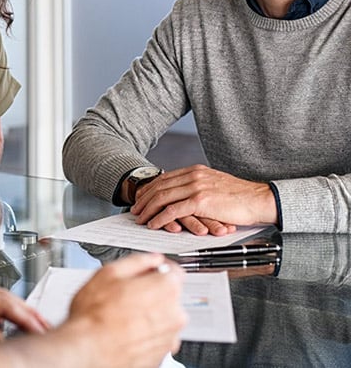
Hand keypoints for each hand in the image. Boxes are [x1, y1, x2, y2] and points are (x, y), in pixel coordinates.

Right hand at [65, 253, 186, 366]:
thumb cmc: (94, 315)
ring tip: (122, 314)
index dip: (157, 268)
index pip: (174, 271)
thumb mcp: (109, 272)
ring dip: (149, 313)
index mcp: (165, 288)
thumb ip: (137, 261)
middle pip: (168, 295)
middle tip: (126, 294)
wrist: (88, 349)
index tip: (148, 270)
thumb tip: (150, 259)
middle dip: (151, 292)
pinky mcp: (161, 355)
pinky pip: (157, 337)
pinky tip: (125, 329)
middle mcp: (174, 314)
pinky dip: (146, 332)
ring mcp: (169, 337)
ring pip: (163, 317)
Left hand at [130, 164, 276, 234]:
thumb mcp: (215, 185)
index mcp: (196, 170)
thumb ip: (199, 187)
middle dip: (144, 199)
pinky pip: (173, 210)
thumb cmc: (241, 197)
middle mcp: (193, 175)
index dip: (150, 189)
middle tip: (135, 210)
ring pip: (163, 198)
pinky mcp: (200, 201)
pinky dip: (160, 218)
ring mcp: (196, 187)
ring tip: (141, 219)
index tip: (141, 197)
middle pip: (160, 186)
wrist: (260, 199)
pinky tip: (154, 224)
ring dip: (148, 209)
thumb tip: (184, 196)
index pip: (165, 178)